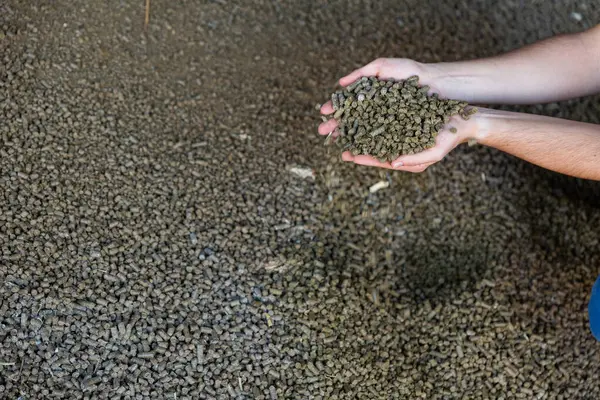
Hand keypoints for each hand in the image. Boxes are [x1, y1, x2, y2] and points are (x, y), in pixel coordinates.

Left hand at [318, 58, 476, 171]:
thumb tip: (393, 163)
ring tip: (336, 119)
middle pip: (368, 142)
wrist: (462, 119)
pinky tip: (355, 104)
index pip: (377, 158)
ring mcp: (396, 128)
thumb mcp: (434, 151)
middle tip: (330, 136)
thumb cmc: (449, 138)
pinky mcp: (398, 113)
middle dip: (350, 138)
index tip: (346, 155)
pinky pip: (378, 113)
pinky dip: (366, 110)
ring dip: (353, 122)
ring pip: (369, 127)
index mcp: (402, 156)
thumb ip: (414, 159)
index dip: (361, 157)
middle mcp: (396, 142)